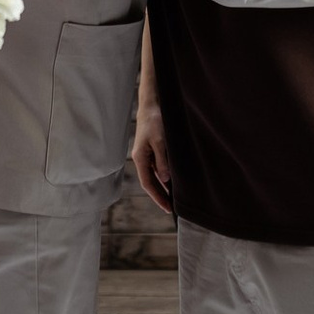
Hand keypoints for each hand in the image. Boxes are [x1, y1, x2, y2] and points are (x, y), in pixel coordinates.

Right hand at [132, 99, 173, 214]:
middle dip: (160, 196)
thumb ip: (162, 161)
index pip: (148, 183)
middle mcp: (141, 158)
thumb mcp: (161, 141)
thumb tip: (165, 179)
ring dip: (162, 187)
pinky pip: (157, 168)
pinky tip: (171, 181)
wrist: (152, 104)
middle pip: (150, 182)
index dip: (157, 197)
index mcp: (140, 158)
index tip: (167, 208)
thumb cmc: (155, 120)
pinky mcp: (151, 149)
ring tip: (173, 199)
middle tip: (171, 209)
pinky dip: (164, 176)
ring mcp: (146, 154)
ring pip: (154, 176)